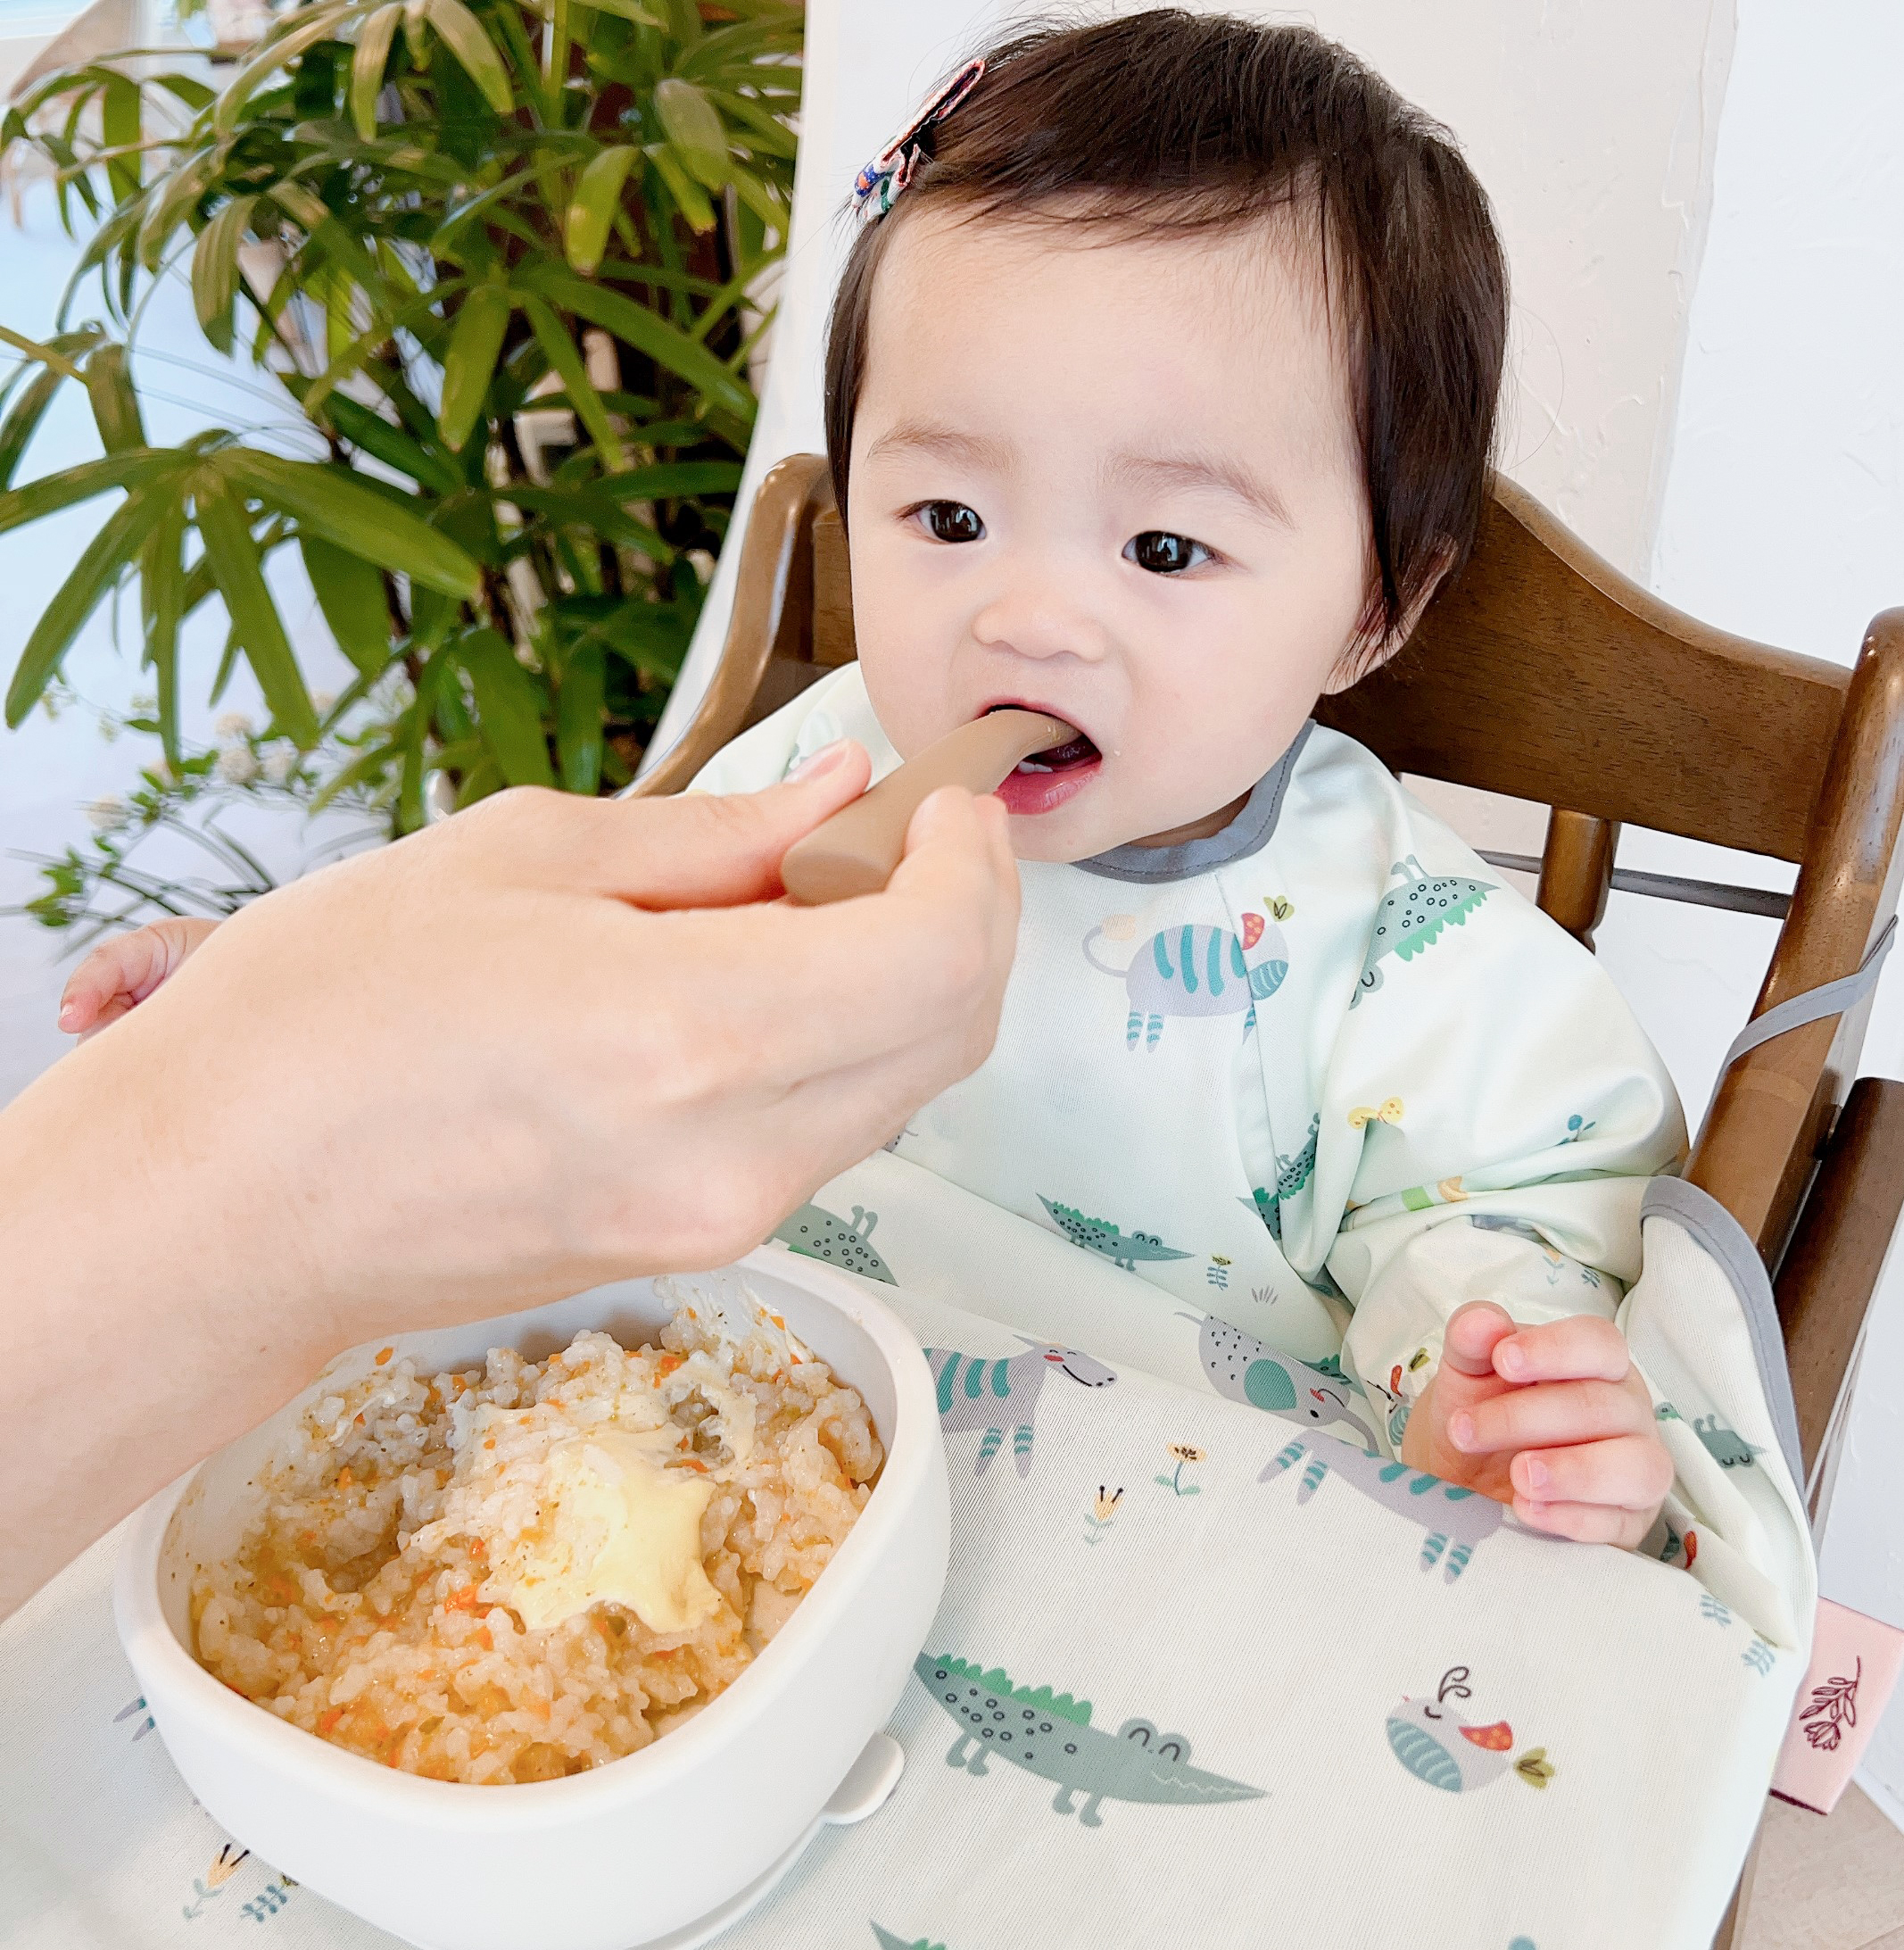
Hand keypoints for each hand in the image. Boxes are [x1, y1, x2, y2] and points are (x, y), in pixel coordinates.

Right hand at [0, 744, 1019, 1614]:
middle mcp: (737, 1155)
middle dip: (960, 918)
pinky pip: (823, 1132)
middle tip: (901, 835)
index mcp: (697, 1035)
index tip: (948, 804)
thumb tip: (832, 797)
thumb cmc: (318, 1025)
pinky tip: (754, 982)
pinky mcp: (699, 1247)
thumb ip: (713, 835)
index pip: (940, 956)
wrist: (218, 1209)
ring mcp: (723, 1220)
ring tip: (804, 898)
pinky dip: (834, 1045)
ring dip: (896, 982)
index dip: (974, 866)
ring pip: (896, 1088)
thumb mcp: (517, 860)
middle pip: (950, 1035)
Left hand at [1400, 1301, 1672, 1546]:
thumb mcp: (1465, 1372)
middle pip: (1602, 1407)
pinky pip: (1620, 1523)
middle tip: (1466, 1430)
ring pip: (1637, 1467)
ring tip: (1519, 1477)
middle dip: (1527, 1418)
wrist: (1465, 1474)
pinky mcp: (1629, 1521)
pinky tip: (1526, 1508)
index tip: (1503, 1359)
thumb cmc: (1480, 1409)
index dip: (1556, 1348)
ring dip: (1575, 1472)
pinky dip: (1573, 1518)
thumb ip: (1471, 1341)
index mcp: (1597, 1362)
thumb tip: (1484, 1322)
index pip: (1599, 1343)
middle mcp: (1627, 1411)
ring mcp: (1637, 1468)